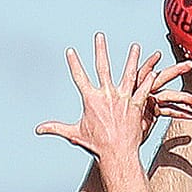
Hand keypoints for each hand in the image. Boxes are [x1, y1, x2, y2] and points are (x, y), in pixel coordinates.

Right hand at [37, 36, 191, 161]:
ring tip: (135, 47)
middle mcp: (107, 95)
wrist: (117, 155)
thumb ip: (56, 128)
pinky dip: (148, 80)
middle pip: (103, 67)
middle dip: (100, 50)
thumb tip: (38, 130)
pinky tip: (153, 70)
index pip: (79, 76)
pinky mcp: (136, 107)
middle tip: (99, 36)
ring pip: (128, 74)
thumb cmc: (97, 146)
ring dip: (132, 59)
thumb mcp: (75, 134)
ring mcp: (123, 99)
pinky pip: (144, 90)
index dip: (74, 63)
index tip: (70, 51)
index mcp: (91, 99)